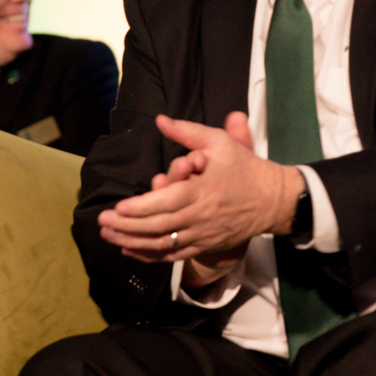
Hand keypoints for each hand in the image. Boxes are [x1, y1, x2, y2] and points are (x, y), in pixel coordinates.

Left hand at [97, 112, 302, 275]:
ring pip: (163, 244)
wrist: (272, 200)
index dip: (140, 208)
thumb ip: (187, 131)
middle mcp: (200, 216)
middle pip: (158, 226)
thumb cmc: (244, 168)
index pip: (165, 203)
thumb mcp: (219, 142)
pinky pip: (173, 255)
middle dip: (127, 226)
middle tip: (102, 222)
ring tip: (109, 236)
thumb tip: (160, 119)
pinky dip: (150, 255)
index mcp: (201, 191)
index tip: (118, 208)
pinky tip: (130, 250)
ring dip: (133, 242)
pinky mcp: (205, 245)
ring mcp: (202, 234)